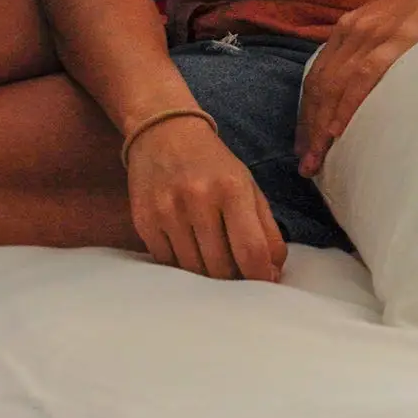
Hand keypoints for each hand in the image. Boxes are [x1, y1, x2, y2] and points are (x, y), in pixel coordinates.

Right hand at [126, 113, 285, 282]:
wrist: (163, 133)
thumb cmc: (213, 164)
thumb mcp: (248, 187)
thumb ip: (266, 230)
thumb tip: (273, 274)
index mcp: (232, 189)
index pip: (251, 250)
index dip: (261, 277)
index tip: (265, 284)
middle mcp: (198, 200)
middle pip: (221, 268)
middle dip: (234, 280)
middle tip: (239, 274)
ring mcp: (167, 212)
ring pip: (193, 270)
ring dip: (208, 276)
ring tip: (214, 262)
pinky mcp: (144, 221)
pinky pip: (168, 263)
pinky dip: (182, 266)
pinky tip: (189, 251)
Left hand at [295, 0, 417, 176]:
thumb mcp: (392, 25)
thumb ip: (373, 49)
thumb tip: (362, 87)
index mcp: (350, 27)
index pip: (317, 76)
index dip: (307, 113)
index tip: (304, 143)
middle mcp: (353, 30)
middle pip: (319, 86)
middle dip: (308, 127)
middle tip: (306, 164)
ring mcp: (373, 34)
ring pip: (335, 86)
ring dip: (322, 126)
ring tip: (318, 159)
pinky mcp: (396, 40)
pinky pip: (363, 78)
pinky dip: (347, 106)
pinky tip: (340, 131)